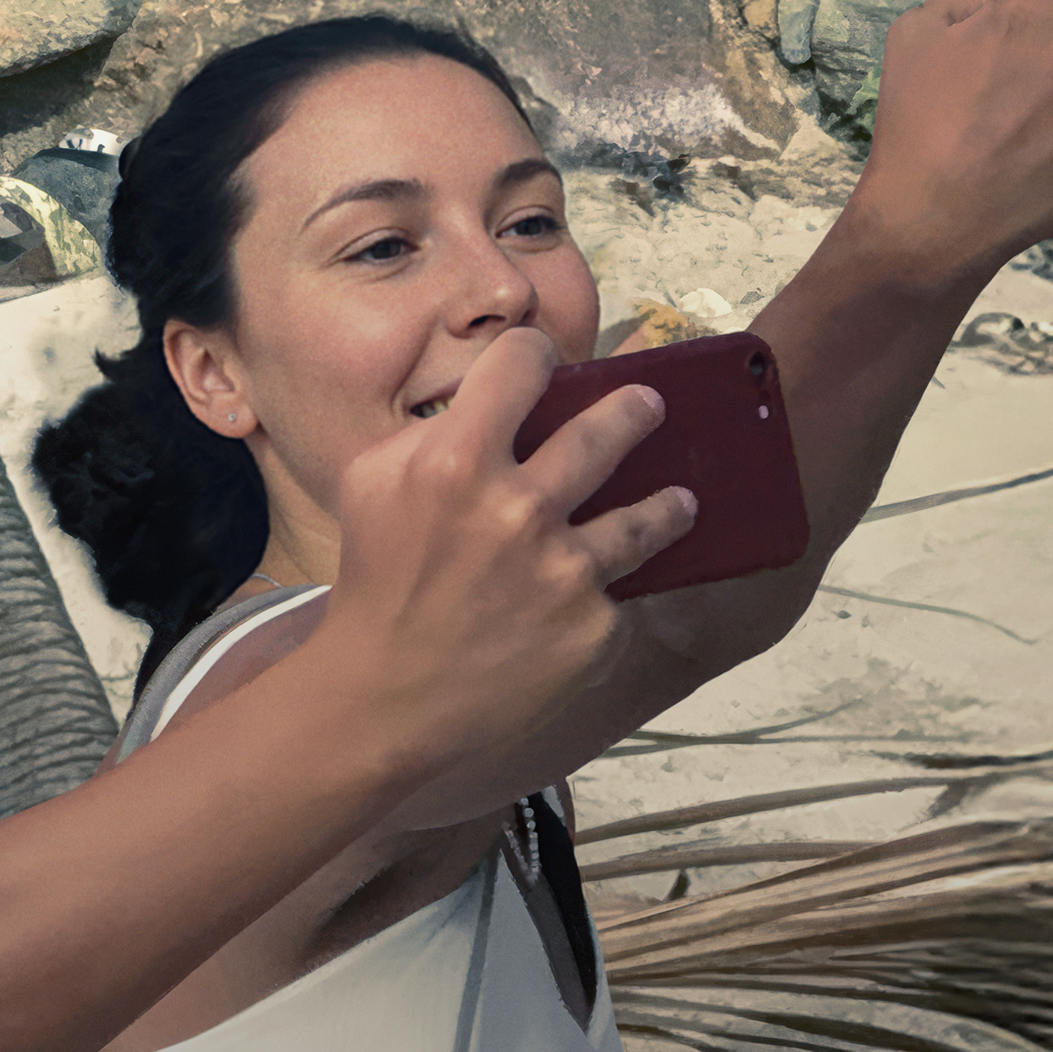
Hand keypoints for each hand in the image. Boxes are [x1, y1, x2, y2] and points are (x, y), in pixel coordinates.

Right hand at [277, 338, 681, 824]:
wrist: (383, 698)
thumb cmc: (376, 581)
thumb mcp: (371, 483)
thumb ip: (433, 432)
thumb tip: (492, 401)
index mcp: (457, 460)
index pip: (523, 362)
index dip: (534, 353)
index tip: (544, 361)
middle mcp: (519, 509)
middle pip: (607, 428)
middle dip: (636, 410)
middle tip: (649, 406)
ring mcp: (564, 572)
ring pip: (646, 518)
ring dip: (667, 505)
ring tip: (681, 501)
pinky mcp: (592, 630)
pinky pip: (614, 596)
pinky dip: (602, 595)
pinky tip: (589, 601)